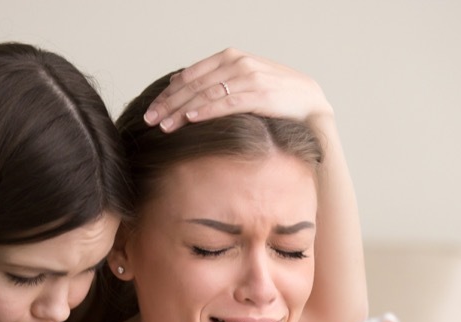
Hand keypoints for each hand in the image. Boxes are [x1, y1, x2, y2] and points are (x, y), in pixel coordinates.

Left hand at [143, 47, 332, 132]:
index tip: (151, 109)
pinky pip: (226, 103)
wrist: (310, 103)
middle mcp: (237, 63)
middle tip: (150, 119)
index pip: (189, 75)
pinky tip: (190, 119)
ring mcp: (248, 77)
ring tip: (164, 126)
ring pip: (205, 94)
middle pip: (193, 85)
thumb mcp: (243, 82)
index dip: (167, 93)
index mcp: (230, 57)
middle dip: (169, 103)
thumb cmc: (275, 96)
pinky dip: (206, 111)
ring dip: (182, 111)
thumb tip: (182, 89)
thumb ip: (216, 83)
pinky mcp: (258, 95)